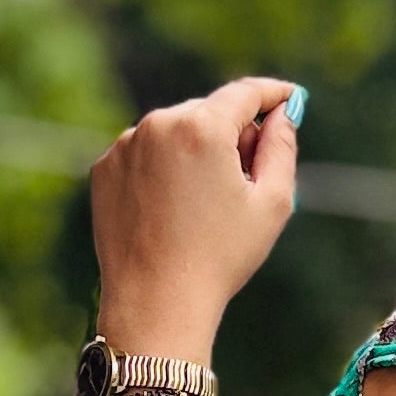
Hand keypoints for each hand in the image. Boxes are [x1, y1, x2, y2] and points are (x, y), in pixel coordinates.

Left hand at [90, 77, 301, 358]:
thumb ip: (282, 148)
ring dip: (196, 151)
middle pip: (210, 112)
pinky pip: (145, 153)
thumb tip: (282, 115)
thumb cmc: (220, 256)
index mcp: (203, 127)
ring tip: (204, 205)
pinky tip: (173, 210)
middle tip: (249, 176)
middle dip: (233, 133)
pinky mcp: (105, 168)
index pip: (246, 93)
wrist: (156, 301)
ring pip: (175, 132)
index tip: (289, 98)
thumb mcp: (271, 203)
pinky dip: (164, 168)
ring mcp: (125, 144)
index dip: (273, 94)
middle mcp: (159, 124)